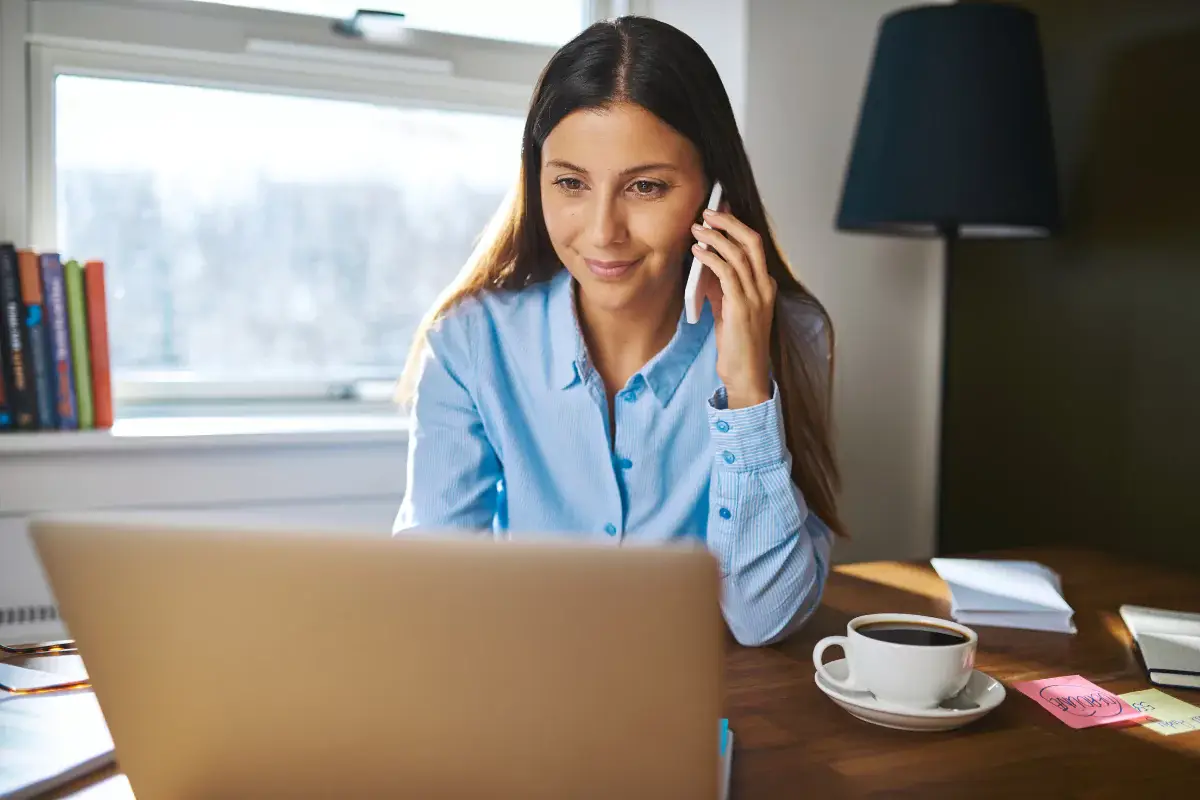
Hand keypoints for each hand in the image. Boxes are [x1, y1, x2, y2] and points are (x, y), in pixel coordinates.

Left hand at [690, 208, 775, 408]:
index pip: (754, 246)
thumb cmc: (738, 347)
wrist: (746, 376)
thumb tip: (706, 267)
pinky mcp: (741, 308)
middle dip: (729, 222)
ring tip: (696, 228)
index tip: (720, 213)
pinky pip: (726, 273)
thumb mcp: (729, 311)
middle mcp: (764, 288)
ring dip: (715, 237)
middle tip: (708, 211)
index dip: (736, 226)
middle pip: (752, 241)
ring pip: (738, 254)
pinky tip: (697, 252)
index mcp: (765, 287)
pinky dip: (710, 258)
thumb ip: (722, 288)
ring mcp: (756, 297)